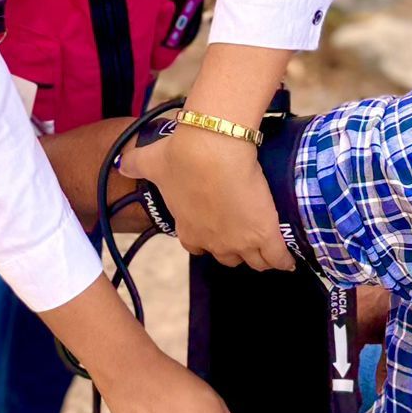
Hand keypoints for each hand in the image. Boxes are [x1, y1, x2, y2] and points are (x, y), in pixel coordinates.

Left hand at [120, 124, 291, 270]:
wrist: (211, 150)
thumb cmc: (181, 155)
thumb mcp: (152, 161)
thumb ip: (135, 164)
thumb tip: (121, 162)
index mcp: (189, 229)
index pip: (198, 246)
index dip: (207, 238)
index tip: (216, 227)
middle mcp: (214, 241)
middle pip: (229, 257)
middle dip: (236, 247)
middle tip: (245, 231)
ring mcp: (240, 241)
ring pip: (255, 261)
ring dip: (261, 256)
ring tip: (270, 247)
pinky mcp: (264, 234)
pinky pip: (278, 258)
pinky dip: (284, 260)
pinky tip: (290, 258)